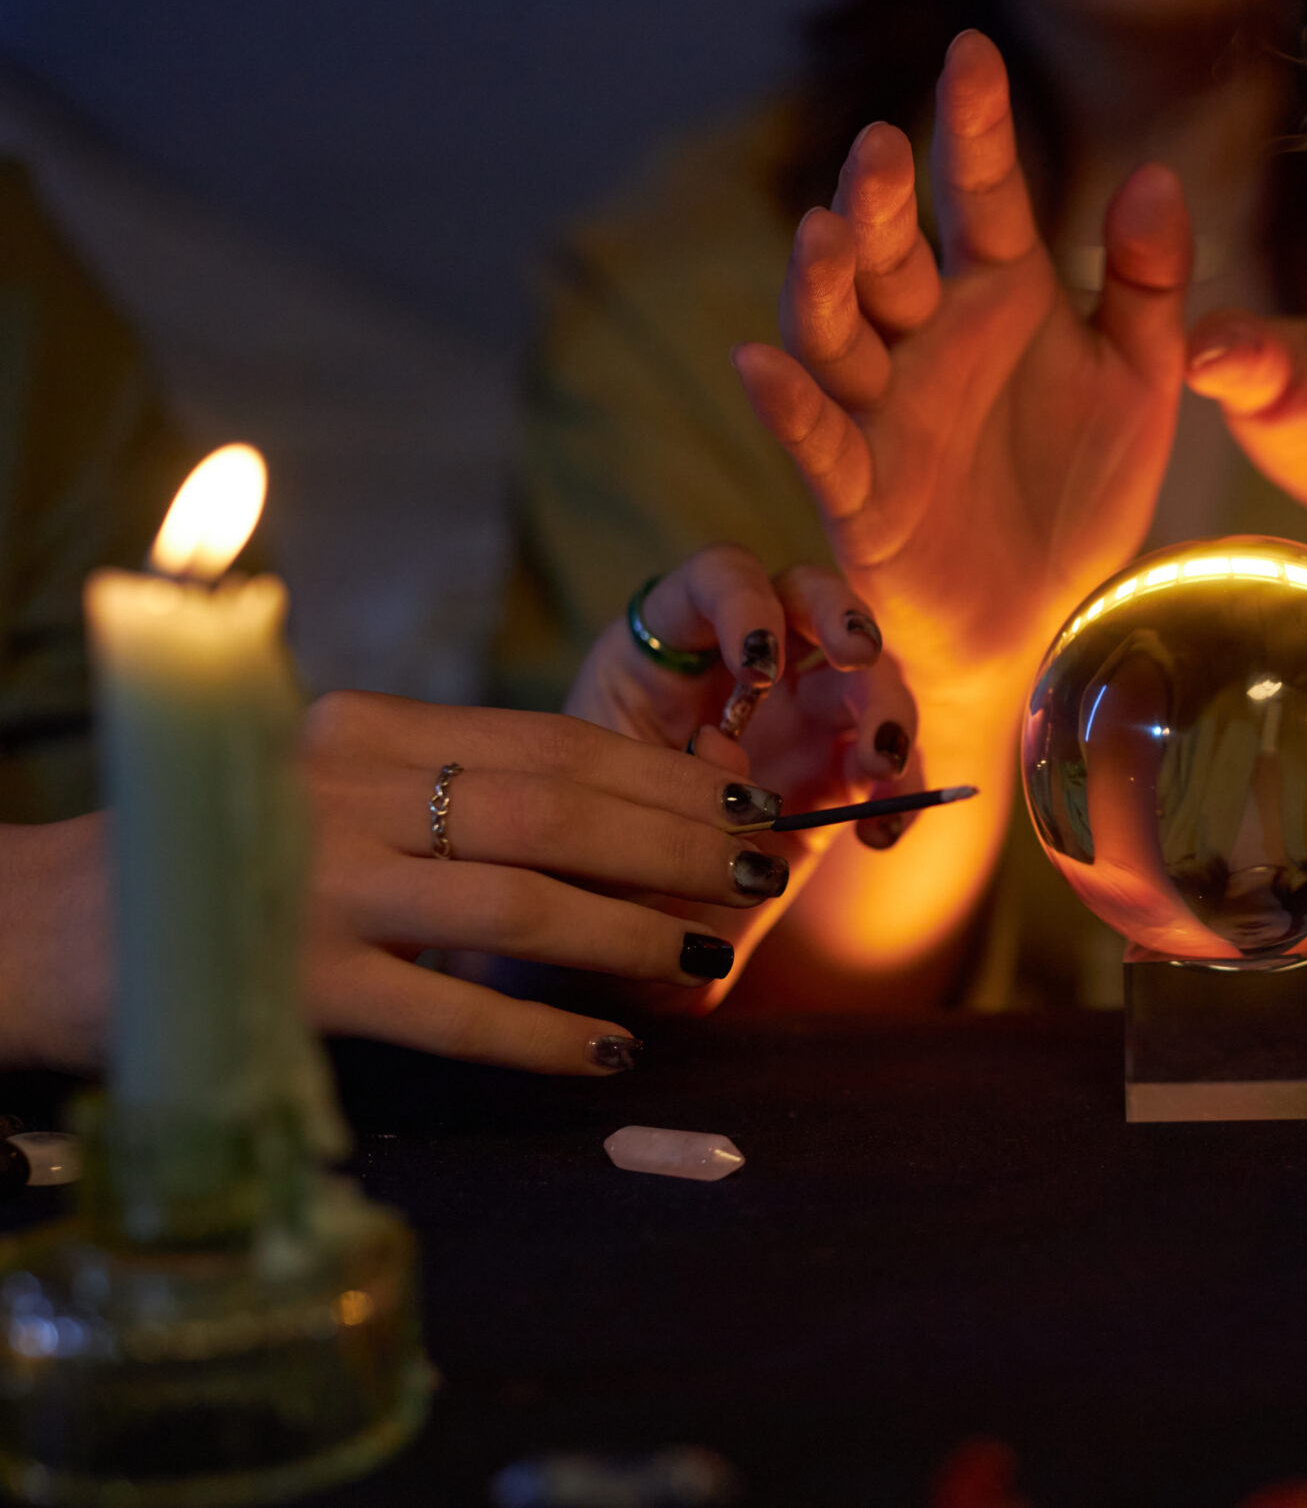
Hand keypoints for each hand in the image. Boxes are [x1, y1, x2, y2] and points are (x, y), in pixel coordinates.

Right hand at [0, 697, 824, 1077]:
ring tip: (706, 958)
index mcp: (368, 732)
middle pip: (553, 808)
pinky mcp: (294, 984)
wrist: (49, 925)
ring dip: (629, 932)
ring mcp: (318, 886)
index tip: (740, 800)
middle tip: (758, 874)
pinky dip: (538, 1035)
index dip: (660, 775)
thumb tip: (617, 818)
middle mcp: (347, 792)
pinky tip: (606, 1052)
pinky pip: (448, 1012)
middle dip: (675, 842)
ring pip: (516, 903)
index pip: (548, 741)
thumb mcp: (336, 788)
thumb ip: (452, 790)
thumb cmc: (224, 854)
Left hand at [566, 543, 921, 847]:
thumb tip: (722, 743)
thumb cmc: (588, 854)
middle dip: (845, 618)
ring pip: (867, 674)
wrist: (613, 930)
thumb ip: (658, 771)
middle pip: (810, 599)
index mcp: (669, 648)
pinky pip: (890, 764)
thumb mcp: (598, 804)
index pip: (716, 579)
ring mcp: (797, 714)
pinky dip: (901, 793)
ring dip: (888, 711)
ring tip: (878, 771)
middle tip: (857, 658)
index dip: (746, 603)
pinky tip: (878, 835)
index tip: (758, 665)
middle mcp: (742, 665)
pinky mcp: (836, 774)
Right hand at [732, 30, 1192, 689]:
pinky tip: (760, 362)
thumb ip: (1150, 282)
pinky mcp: (861, 492)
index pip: (984, 197)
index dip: (978, 129)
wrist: (1057, 618)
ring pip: (838, 332)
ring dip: (824, 284)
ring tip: (824, 232)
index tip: (974, 50)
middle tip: (885, 146)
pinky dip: (788, 404)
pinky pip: (819, 441)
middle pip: (892, 254)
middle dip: (882, 202)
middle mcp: (929, 339)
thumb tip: (1155, 174)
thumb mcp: (1141, 379)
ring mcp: (886, 411)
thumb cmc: (1083, 488)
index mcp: (1000, 296)